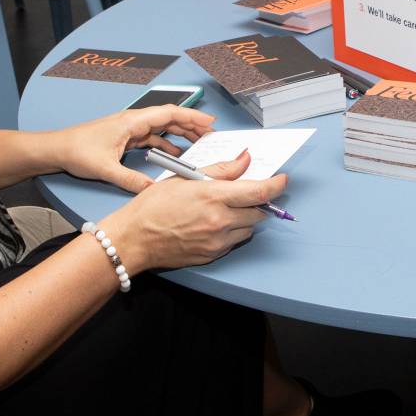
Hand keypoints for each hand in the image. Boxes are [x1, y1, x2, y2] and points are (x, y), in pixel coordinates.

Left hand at [50, 106, 215, 192]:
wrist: (57, 149)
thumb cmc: (77, 151)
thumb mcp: (106, 169)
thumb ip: (131, 181)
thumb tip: (152, 192)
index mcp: (132, 122)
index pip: (169, 114)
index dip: (192, 116)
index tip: (210, 122)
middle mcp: (133, 121)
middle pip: (170, 118)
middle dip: (192, 124)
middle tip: (212, 134)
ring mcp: (130, 129)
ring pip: (162, 127)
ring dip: (181, 132)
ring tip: (199, 142)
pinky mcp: (126, 137)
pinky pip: (153, 137)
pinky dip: (167, 142)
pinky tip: (175, 152)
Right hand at [103, 150, 288, 270]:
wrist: (134, 239)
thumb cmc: (153, 206)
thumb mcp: (185, 178)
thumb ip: (220, 170)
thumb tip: (245, 160)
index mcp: (214, 197)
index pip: (259, 192)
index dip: (276, 185)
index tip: (282, 179)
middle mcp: (221, 221)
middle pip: (259, 212)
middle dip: (258, 202)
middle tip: (246, 193)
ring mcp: (218, 241)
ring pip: (249, 228)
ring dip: (245, 217)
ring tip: (223, 208)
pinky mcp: (213, 255)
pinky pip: (234, 241)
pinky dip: (232, 231)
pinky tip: (213, 223)